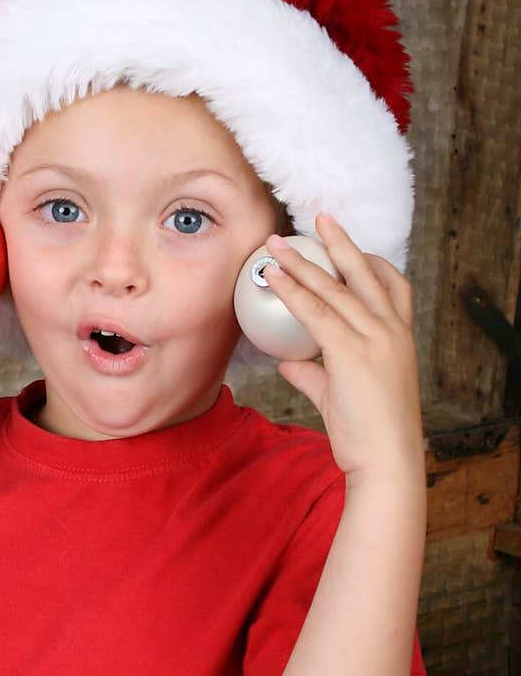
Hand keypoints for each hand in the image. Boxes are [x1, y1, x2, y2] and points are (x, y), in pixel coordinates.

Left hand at [262, 213, 424, 482]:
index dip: (373, 262)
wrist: (386, 459)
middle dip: (340, 242)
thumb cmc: (370, 434)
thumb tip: (288, 363)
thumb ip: (314, 375)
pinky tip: (273, 279)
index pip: (394, 287)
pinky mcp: (351, 352)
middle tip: (320, 216)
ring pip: (334, 289)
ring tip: (276, 244)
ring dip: (302, 262)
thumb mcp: (340, 396)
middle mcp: (392, 331)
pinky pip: (315, 312)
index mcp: (401, 339)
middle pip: (366, 273)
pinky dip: (292, 292)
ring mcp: (374, 339)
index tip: (354, 246)